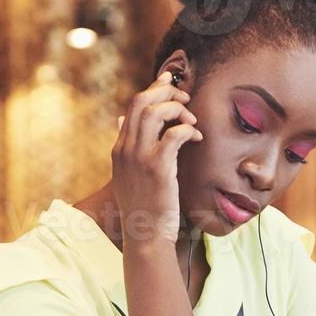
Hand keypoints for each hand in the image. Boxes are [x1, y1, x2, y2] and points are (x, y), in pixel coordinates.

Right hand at [111, 71, 200, 247]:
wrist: (145, 235)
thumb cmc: (144, 206)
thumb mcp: (129, 173)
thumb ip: (128, 146)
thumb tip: (120, 118)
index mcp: (119, 148)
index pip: (133, 106)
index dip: (153, 88)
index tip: (169, 79)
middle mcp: (125, 149)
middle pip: (141, 101)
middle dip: (166, 91)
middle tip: (185, 98)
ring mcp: (138, 158)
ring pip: (154, 112)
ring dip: (176, 109)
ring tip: (191, 120)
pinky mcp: (157, 168)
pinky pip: (173, 135)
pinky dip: (187, 129)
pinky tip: (195, 137)